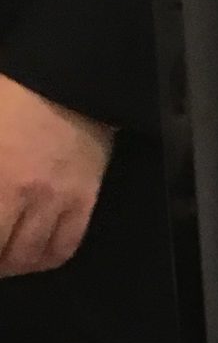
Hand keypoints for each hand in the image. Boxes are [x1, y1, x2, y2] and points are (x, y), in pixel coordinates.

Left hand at [0, 74, 113, 274]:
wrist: (68, 77)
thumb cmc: (9, 94)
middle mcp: (19, 193)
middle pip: (1, 250)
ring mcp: (54, 200)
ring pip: (28, 255)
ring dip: (9, 265)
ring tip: (2, 262)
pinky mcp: (83, 200)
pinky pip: (64, 246)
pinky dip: (44, 260)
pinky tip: (31, 258)